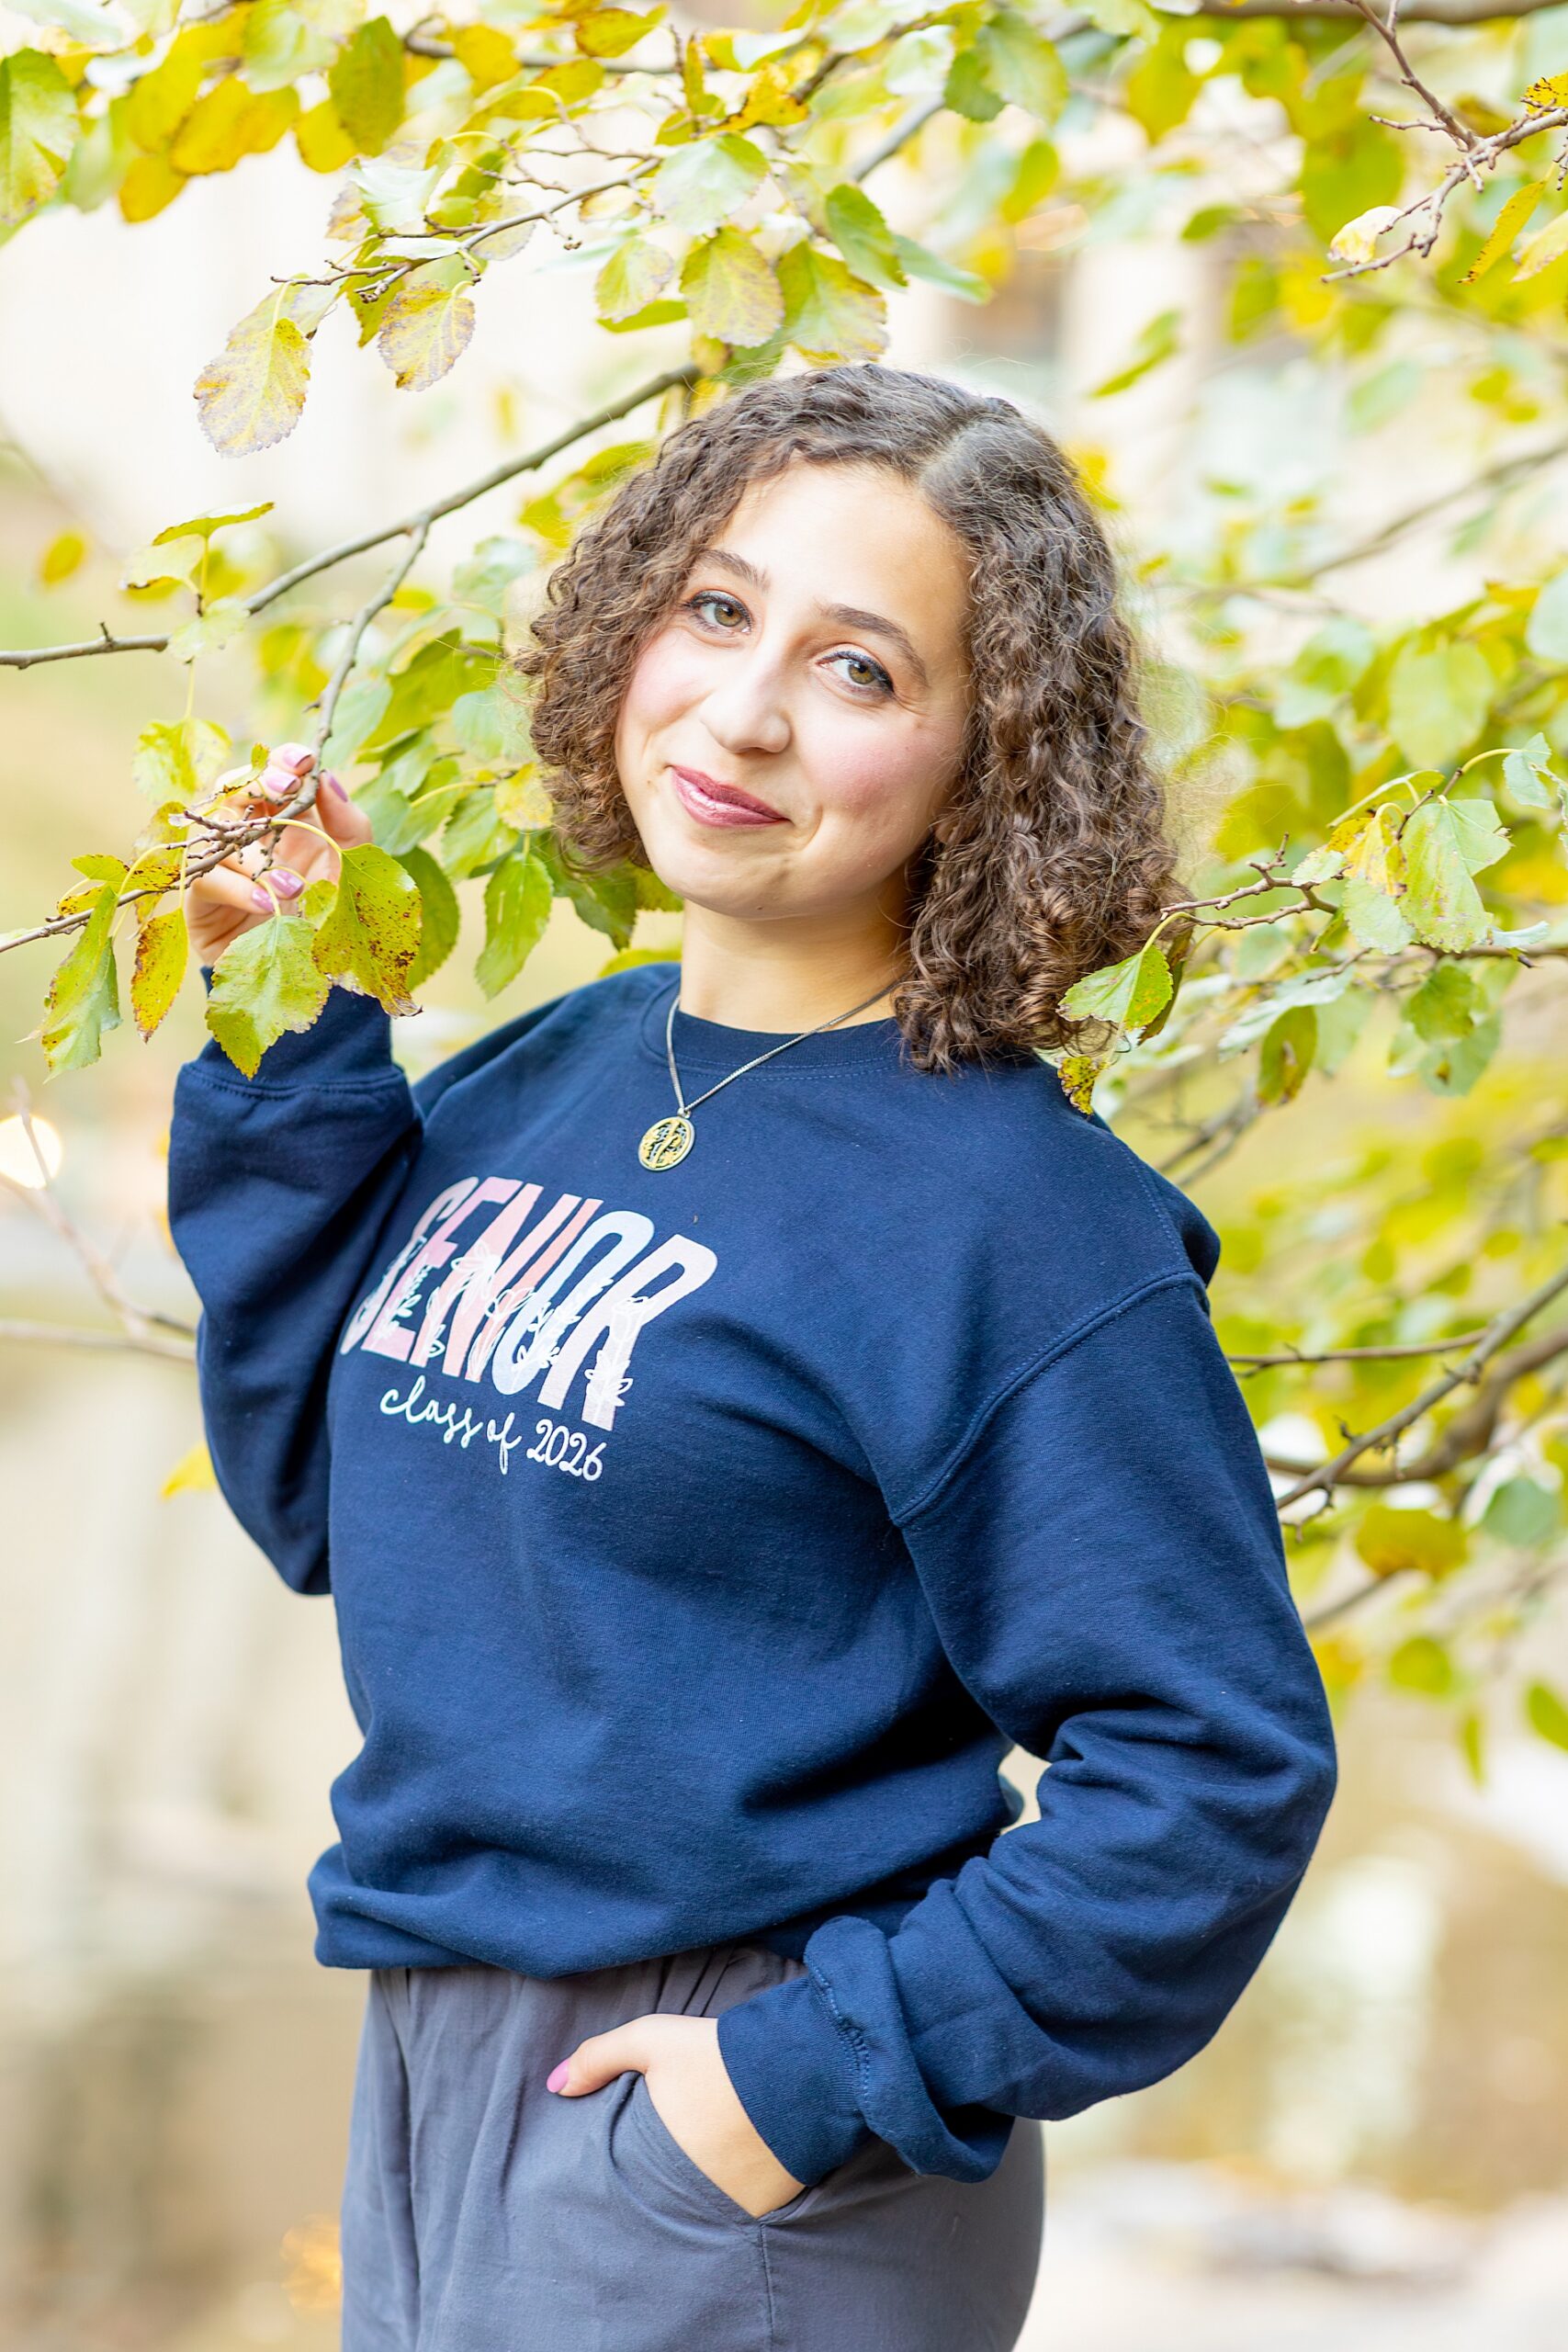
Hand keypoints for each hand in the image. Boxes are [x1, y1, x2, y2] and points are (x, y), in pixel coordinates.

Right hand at [183, 742, 371, 966]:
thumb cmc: (330, 920)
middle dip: (258, 782)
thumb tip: (328, 778)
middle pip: (232, 788)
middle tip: (285, 787)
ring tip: (295, 886)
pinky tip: (270, 907)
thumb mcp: (351, 871)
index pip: (271, 775)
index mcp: (283, 821)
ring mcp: (220, 863)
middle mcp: (246, 835)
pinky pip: (207, 878)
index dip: (280, 761)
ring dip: (257, 852)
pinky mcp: (199, 898)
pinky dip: (240, 890)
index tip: (303, 761)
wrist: (311, 977)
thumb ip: (349, 825)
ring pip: (216, 831)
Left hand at [548, 2012, 807, 2219]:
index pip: (624, 2187)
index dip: (622, 2180)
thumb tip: (554, 2085)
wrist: (802, 2068)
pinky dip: (732, 2198)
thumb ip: (599, 2057)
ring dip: (695, 2197)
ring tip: (700, 2171)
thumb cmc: (719, 2054)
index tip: (624, 2170)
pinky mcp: (765, 2211)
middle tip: (663, 2171)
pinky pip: (737, 2212)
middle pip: (661, 2202)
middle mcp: (688, 2196)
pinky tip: (735, 2174)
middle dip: (658, 2190)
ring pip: (699, 2210)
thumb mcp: (653, 2040)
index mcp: (655, 2162)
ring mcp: (728, 2209)